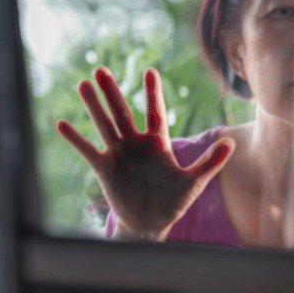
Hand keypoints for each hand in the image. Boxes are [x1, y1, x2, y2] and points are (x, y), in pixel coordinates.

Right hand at [57, 67, 233, 240]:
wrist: (151, 223)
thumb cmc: (172, 201)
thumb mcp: (194, 182)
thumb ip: (210, 162)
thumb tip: (232, 143)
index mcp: (158, 143)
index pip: (155, 112)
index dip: (153, 92)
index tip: (151, 70)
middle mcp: (135, 144)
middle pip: (123, 112)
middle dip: (112, 92)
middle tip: (101, 70)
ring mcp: (119, 154)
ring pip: (104, 125)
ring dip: (94, 106)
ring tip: (82, 85)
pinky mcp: (105, 169)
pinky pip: (88, 151)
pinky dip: (76, 139)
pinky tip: (62, 125)